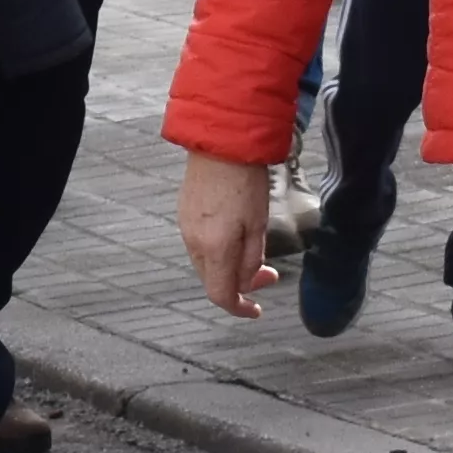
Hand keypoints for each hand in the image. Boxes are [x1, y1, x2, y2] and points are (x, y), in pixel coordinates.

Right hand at [179, 154, 281, 315]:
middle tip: (268, 273)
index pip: (221, 295)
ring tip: (253, 251)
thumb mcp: (258, 225)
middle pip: (213, 281)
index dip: (239, 308)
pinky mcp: (184, 214)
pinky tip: (234, 235)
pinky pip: (199, 245)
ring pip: (206, 264)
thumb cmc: (245, 181)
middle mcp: (194, 243)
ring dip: (229, 267)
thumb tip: (246, 281)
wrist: (221, 143)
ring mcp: (185, 228)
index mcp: (215, 249)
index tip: (257, 309)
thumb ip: (251, 259)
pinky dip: (217, 251)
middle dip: (239, 285)